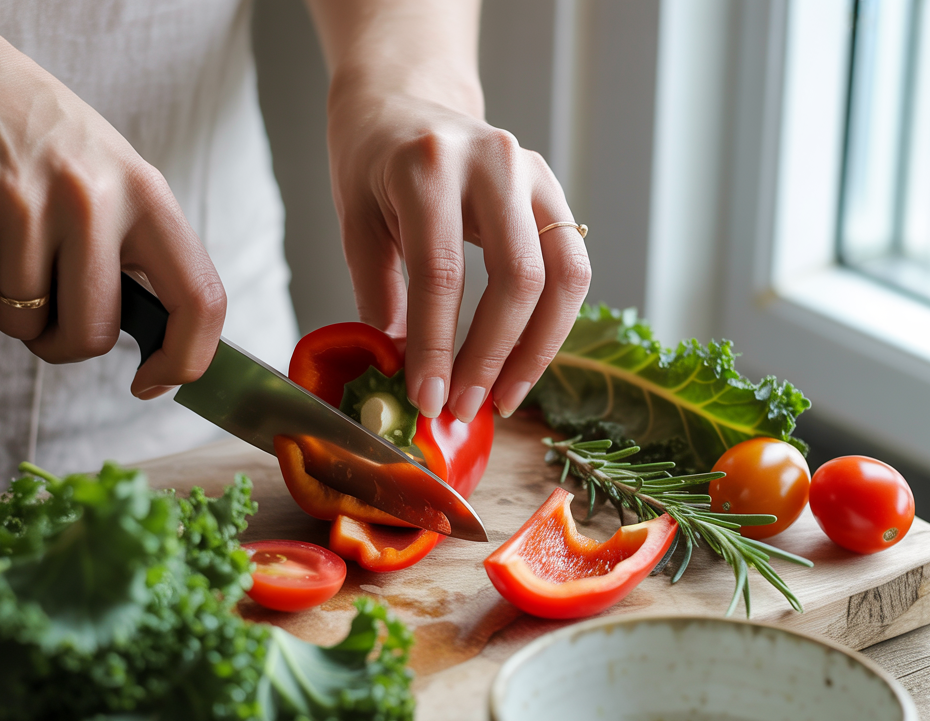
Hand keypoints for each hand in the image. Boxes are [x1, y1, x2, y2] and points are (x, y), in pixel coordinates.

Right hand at [0, 0, 224, 397]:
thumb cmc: (55, 149)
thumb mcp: (123, 185)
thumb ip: (145, 260)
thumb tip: (165, 351)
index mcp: (149, 197)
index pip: (200, 300)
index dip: (184, 360)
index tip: (152, 381)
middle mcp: (92, 198)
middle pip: (90, 335)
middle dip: (66, 342)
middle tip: (52, 307)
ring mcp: (23, 202)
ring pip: (22, 325)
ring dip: (12, 309)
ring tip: (10, 250)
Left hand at [314, 0, 590, 422]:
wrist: (405, 104)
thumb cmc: (373, 166)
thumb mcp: (357, 225)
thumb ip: (380, 298)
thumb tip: (403, 377)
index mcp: (429, 165)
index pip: (442, 272)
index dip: (436, 347)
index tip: (428, 401)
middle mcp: (494, 162)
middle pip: (517, 278)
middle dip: (491, 357)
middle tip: (464, 407)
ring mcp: (535, 175)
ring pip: (562, 278)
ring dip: (536, 351)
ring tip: (501, 399)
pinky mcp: (555, 195)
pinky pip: (572, 271)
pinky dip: (550, 327)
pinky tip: (519, 364)